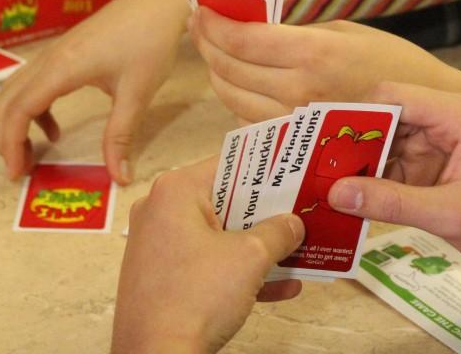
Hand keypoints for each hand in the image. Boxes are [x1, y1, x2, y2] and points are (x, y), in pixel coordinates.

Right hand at [0, 0, 187, 183]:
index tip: (16, 174)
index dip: (10, 144)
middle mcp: (50, 58)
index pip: (19, 110)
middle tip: (18, 169)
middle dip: (4, 137)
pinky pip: (34, 82)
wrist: (160, 1)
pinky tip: (54, 129)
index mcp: (62, 68)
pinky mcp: (66, 50)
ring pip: (17, 89)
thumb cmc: (150, 41)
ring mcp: (56, 51)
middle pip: (7, 100)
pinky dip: (34, 109)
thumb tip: (120, 177)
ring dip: (15, 122)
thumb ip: (122, 136)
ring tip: (30, 154)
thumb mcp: (137, 93)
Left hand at [112, 157, 304, 352]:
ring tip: (299, 250)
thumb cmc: (197, 296)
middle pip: (224, 201)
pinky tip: (282, 287)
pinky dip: (239, 272)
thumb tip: (293, 223)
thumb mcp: (250, 257)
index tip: (293, 172)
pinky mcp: (162, 277)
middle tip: (302, 211)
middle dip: (266, 214)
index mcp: (175, 191)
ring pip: (218, 237)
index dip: (264, 169)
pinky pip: (208, 264)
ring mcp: (158, 246)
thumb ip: (278, 232)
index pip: (228, 165)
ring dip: (259, 248)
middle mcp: (160, 211)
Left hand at [188, 7, 460, 121]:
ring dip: (215, 71)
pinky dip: (235, 97)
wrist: (426, 111)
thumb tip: (248, 20)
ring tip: (213, 49)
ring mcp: (296, 121)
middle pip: (228, 68)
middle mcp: (299, 90)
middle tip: (200, 25)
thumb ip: (294, 30)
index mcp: (314, 53)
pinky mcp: (298, 141)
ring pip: (231, 97)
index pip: (242, 39)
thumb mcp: (343, 31)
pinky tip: (236, 79)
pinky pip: (249, 120)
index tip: (201, 8)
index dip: (213, 23)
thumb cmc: (389, 61)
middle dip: (207, 44)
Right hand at [327, 82, 460, 276]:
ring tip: (317, 180)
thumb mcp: (451, 215)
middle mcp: (443, 120)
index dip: (354, 114)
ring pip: (382, 142)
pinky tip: (344, 196)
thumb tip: (335, 193)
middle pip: (382, 118)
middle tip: (310, 163)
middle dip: (349, 142)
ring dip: (356, 163)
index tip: (318, 138)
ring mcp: (436, 143)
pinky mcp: (431, 166)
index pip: (392, 96)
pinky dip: (370, 180)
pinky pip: (391, 165)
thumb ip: (392, 202)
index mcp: (456, 115)